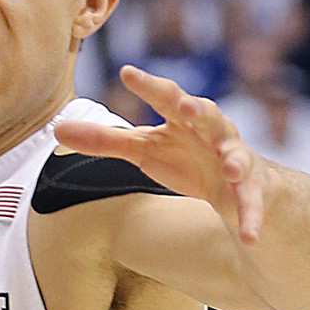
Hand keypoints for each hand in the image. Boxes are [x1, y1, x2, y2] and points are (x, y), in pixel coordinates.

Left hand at [54, 65, 269, 243]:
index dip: (148, 85)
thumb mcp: (143, 149)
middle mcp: (213, 133)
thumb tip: (57, 129)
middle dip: (199, 109)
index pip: (165, 97)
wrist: (236, 184)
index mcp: (184, 120)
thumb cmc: (185, 157)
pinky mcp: (252, 190)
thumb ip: (105, 140)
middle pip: (208, 115)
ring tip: (231, 169)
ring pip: (239, 156)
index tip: (127, 72)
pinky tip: (248, 238)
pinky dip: (250, 220)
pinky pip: (251, 204)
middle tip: (186, 106)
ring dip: (236, 161)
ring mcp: (236, 160)